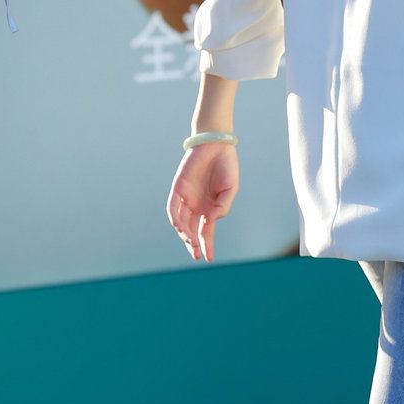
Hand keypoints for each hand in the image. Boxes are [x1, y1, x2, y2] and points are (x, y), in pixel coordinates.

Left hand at [166, 142, 239, 263]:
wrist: (216, 145)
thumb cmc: (226, 167)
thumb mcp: (231, 190)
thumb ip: (223, 206)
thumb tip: (211, 221)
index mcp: (210, 208)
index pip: (206, 231)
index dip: (207, 245)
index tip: (208, 258)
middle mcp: (197, 205)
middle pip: (191, 230)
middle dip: (192, 243)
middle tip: (195, 254)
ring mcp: (186, 198)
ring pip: (181, 222)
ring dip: (184, 233)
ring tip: (190, 242)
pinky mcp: (178, 188)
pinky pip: (173, 207)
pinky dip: (175, 218)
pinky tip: (180, 228)